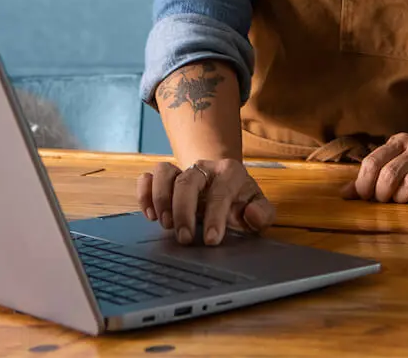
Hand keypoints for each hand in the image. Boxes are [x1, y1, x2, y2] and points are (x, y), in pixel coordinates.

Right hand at [136, 158, 274, 246]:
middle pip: (188, 180)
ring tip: (165, 224)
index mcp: (230, 172)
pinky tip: (150, 215)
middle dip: (184, 211)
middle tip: (185, 238)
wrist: (227, 186)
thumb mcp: (258, 208)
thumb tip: (252, 215)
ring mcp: (182, 171)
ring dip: (161, 198)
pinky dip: (144, 193)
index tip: (211, 240)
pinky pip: (148, 177)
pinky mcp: (166, 179)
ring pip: (164, 171)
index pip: (220, 191)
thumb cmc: (241, 202)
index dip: (215, 216)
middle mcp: (204, 167)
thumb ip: (263, 214)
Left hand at [341, 132, 407, 204]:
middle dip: (381, 194)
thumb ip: (374, 173)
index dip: (364, 184)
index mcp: (402, 140)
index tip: (365, 196)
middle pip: (390, 175)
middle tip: (384, 201)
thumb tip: (345, 194)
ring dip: (401, 199)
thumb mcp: (401, 156)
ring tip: (403, 200)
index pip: (374, 162)